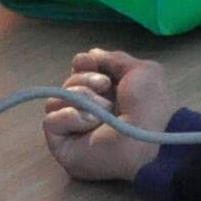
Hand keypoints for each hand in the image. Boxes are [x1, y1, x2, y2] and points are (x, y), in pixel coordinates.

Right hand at [42, 48, 172, 183]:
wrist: (148, 138)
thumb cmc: (150, 106)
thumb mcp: (141, 71)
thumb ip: (114, 59)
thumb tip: (88, 55)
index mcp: (104, 93)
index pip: (78, 71)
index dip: (83, 65)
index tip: (94, 66)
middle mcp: (86, 109)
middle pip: (66, 83)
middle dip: (85, 81)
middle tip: (106, 88)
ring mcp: (72, 129)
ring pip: (54, 100)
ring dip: (81, 100)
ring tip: (102, 112)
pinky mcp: (62, 145)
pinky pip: (50, 121)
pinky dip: (70, 117)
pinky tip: (90, 124)